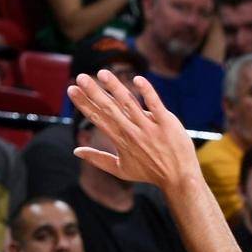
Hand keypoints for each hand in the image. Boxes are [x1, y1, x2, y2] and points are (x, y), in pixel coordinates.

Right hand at [69, 72, 200, 191]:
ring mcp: (149, 127)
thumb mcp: (121, 170)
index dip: (84, 104)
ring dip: (115, 87)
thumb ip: (98, 159)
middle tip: (80, 77)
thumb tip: (76, 151)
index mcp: (120, 140)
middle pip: (110, 109)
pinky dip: (147, 92)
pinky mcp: (167, 123)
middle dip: (94, 93)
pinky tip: (137, 79)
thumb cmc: (149, 173)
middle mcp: (132, 132)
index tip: (71, 90)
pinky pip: (155, 104)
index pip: (98, 118)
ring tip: (102, 73)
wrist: (179, 178)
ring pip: (129, 103)